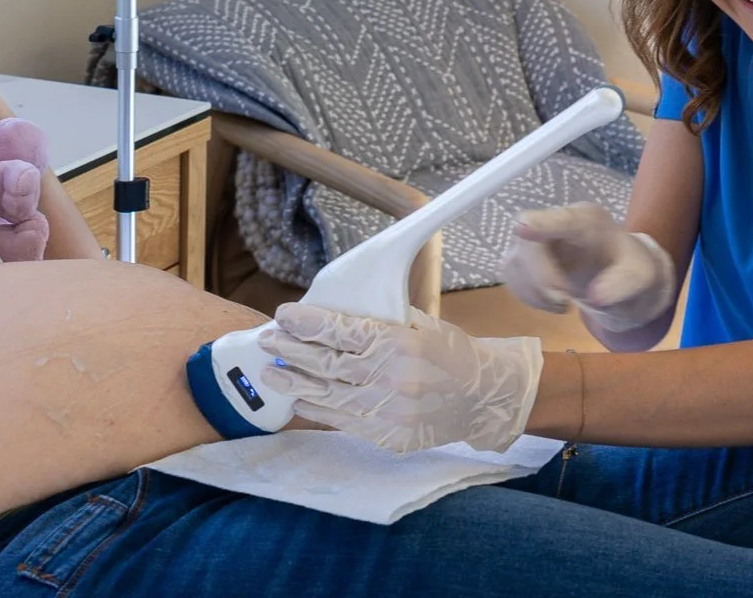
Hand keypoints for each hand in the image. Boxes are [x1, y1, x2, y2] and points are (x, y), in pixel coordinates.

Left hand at [258, 303, 541, 453]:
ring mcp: (389, 413)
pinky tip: (300, 399)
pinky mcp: (389, 437)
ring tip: (271, 372)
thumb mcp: (420, 324)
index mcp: (400, 344)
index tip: (283, 314)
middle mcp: (392, 379)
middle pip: (328, 364)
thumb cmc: (452, 353)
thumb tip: (331, 318)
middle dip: (293, 350)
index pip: (342, 331)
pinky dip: (318, 410)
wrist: (485, 398)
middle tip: (268, 339)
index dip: (308, 323)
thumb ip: (379, 322)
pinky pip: (344, 422)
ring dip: (296, 382)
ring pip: (329, 396)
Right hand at [498, 203, 675, 330]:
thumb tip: (595, 298)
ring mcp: (534, 238)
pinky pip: (512, 278)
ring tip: (566, 303)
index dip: (541, 223)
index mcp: (587, 220)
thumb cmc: (629, 268)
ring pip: (515, 263)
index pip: (563, 219)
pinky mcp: (522, 257)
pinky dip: (530, 297)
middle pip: (529, 244)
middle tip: (566, 302)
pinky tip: (553, 301)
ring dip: (536, 292)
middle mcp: (556, 222)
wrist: (617, 273)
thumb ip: (623, 284)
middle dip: (542, 278)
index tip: (523, 228)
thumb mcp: (641, 277)